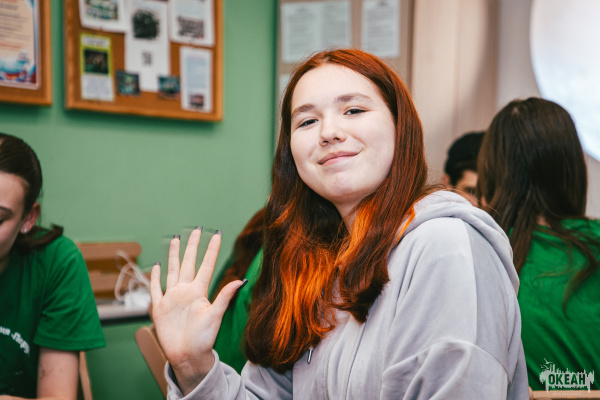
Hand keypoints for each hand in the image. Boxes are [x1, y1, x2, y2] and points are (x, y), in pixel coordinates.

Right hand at [150, 229, 243, 394]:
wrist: (188, 356)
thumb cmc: (204, 339)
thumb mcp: (215, 316)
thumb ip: (225, 296)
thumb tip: (240, 280)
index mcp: (199, 292)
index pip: (206, 265)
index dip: (211, 249)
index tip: (216, 234)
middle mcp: (185, 292)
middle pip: (188, 263)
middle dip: (192, 246)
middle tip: (196, 230)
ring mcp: (171, 298)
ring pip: (172, 271)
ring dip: (173, 255)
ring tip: (175, 239)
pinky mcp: (159, 308)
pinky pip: (155, 289)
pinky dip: (155, 277)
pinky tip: (157, 265)